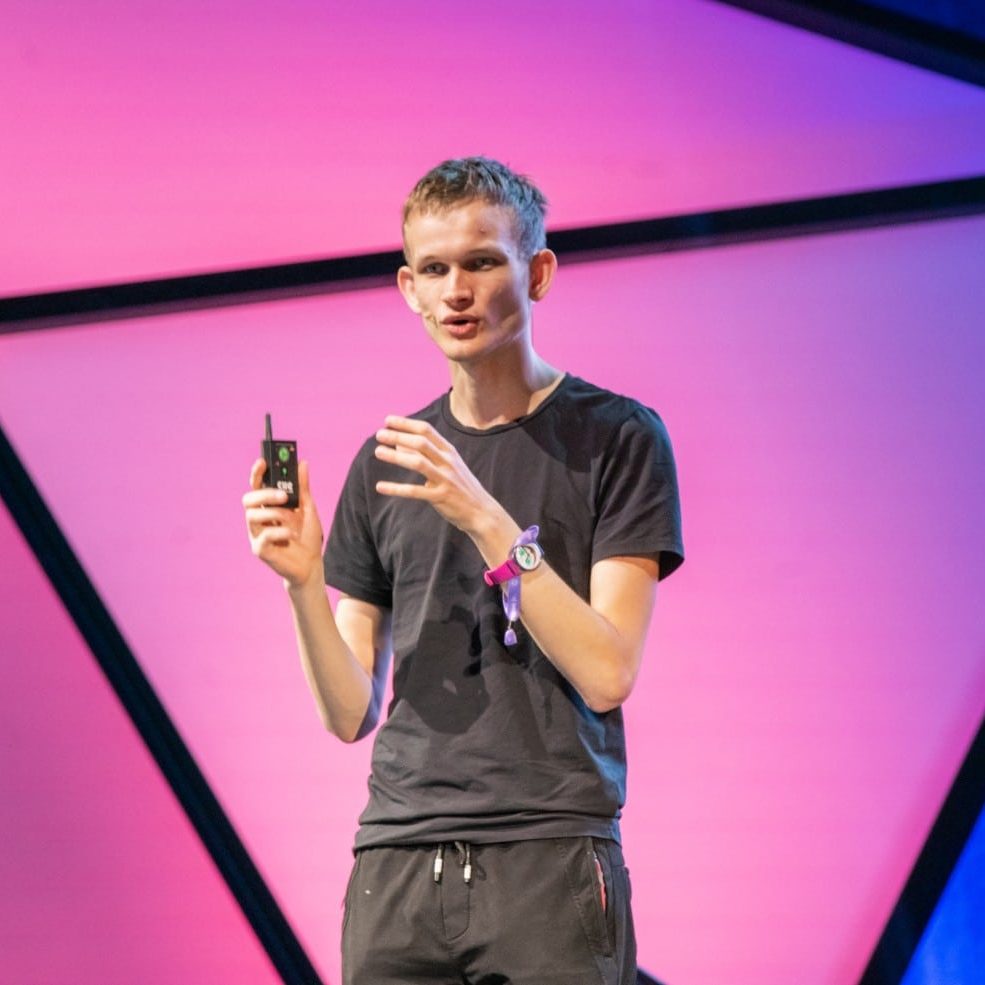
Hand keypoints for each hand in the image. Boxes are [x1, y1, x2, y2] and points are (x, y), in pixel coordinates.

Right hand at [243, 458, 323, 588]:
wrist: (311, 564)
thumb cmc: (307, 535)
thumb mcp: (308, 508)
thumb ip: (303, 488)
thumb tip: (302, 463)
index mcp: (268, 506)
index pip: (256, 486)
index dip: (256, 473)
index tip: (263, 461)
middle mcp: (259, 519)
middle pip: (248, 500)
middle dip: (264, 494)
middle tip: (283, 496)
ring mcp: (256, 534)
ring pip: (252, 516)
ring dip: (275, 514)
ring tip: (291, 520)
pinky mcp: (260, 550)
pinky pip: (263, 536)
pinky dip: (280, 532)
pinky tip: (291, 535)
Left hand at [374, 416, 504, 536]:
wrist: (482, 512)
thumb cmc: (460, 487)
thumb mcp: (446, 467)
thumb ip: (424, 455)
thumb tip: (398, 444)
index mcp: (449, 452)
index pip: (426, 430)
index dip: (406, 424)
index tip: (387, 420)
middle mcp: (448, 462)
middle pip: (421, 443)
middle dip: (399, 436)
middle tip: (379, 434)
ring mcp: (446, 479)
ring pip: (418, 463)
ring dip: (396, 456)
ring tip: (378, 452)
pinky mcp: (440, 497)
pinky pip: (415, 491)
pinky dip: (396, 488)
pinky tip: (380, 486)